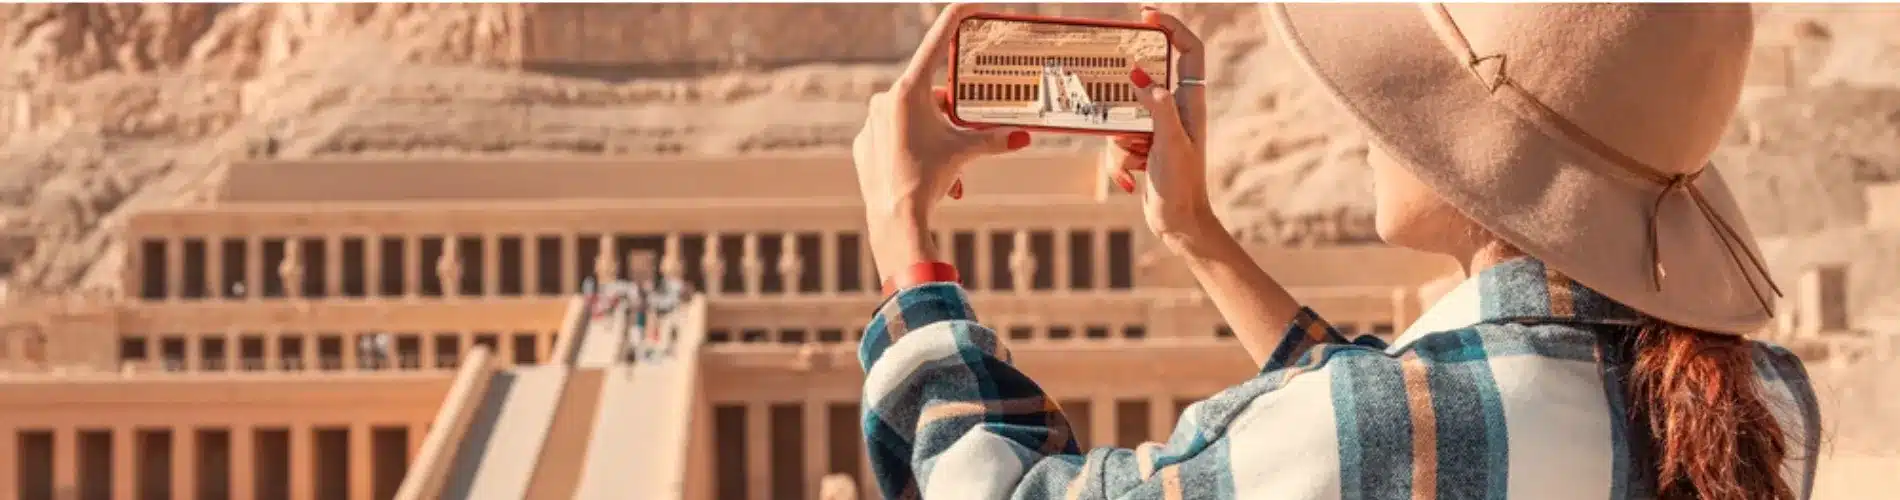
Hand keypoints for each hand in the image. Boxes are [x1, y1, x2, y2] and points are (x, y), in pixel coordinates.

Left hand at [853, 3, 1030, 278]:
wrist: (894, 218)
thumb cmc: (929, 178)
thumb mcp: (965, 152)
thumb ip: (994, 139)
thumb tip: (1024, 137)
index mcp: (909, 90)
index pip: (937, 42)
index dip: (955, 18)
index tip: (971, 4)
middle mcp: (885, 98)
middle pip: (931, 93)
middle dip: (951, 114)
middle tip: (963, 135)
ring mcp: (871, 121)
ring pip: (915, 118)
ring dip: (936, 136)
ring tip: (949, 170)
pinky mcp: (864, 144)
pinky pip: (895, 137)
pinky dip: (915, 148)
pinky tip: (922, 172)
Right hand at [1105, 6, 1220, 250]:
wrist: (1178, 225)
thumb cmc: (1182, 186)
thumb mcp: (1170, 144)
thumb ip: (1157, 107)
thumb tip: (1139, 74)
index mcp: (1190, 102)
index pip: (1187, 50)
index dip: (1170, 27)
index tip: (1145, 15)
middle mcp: (1175, 110)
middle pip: (1143, 84)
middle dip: (1126, 103)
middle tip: (1125, 118)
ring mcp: (1157, 128)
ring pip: (1122, 115)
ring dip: (1121, 142)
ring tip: (1140, 163)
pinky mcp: (1142, 146)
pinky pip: (1117, 140)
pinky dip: (1118, 160)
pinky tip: (1132, 180)